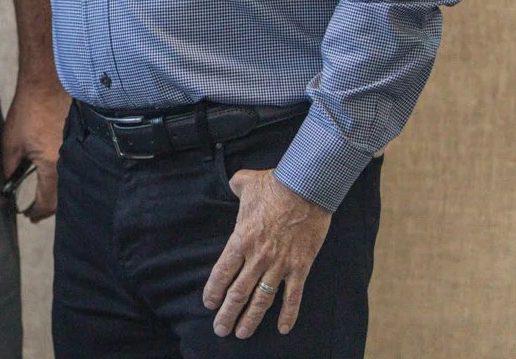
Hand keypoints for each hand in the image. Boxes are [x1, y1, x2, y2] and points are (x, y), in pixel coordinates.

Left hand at [1, 71, 70, 221]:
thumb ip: (10, 167)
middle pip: (63, 198)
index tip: (28, 215)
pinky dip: (69, 175)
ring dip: (60, 192)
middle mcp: (71, 163)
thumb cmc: (29, 108)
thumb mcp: (12, 141)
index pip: (47, 203)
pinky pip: (79, 166)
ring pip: (73, 183)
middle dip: (49, 206)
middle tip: (37, 210)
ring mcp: (81, 152)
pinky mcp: (84, 141)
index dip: (36, 212)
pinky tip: (59, 174)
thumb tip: (8, 184)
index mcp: (53, 166)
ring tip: (45, 196)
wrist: (50, 81)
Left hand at [202, 168, 331, 338]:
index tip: (209, 304)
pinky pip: (293, 296)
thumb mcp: (244, 182)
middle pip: (238, 292)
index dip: (214, 291)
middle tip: (220, 330)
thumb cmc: (274, 185)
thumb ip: (234, 187)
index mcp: (240, 239)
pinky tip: (282, 329)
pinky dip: (288, 314)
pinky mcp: (300, 267)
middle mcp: (257, 257)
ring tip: (241, 334)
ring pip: (262, 299)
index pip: (222, 273)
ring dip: (251, 319)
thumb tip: (233, 184)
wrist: (306, 188)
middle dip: (227, 313)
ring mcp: (280, 264)